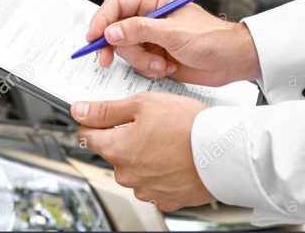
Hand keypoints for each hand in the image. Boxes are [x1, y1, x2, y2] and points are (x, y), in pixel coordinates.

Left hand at [72, 92, 213, 211]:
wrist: (225, 153)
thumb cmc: (188, 126)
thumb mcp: (143, 104)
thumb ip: (105, 110)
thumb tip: (78, 110)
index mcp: (117, 149)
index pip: (86, 136)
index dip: (95, 122)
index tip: (106, 116)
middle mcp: (127, 175)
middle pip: (113, 153)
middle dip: (125, 138)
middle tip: (150, 124)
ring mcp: (146, 190)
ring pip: (134, 169)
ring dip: (144, 156)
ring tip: (168, 141)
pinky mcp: (165, 199)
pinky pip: (154, 183)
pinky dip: (160, 171)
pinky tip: (175, 158)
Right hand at [88, 0, 260, 85]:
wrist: (232, 62)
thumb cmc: (212, 39)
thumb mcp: (173, 33)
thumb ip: (140, 30)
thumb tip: (111, 31)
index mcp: (153, 1)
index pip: (116, 5)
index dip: (101, 21)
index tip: (93, 38)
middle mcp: (149, 18)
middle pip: (115, 30)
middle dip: (117, 48)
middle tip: (106, 60)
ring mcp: (151, 38)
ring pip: (125, 50)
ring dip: (140, 61)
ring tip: (162, 64)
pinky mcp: (154, 55)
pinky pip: (137, 63)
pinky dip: (148, 69)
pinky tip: (167, 67)